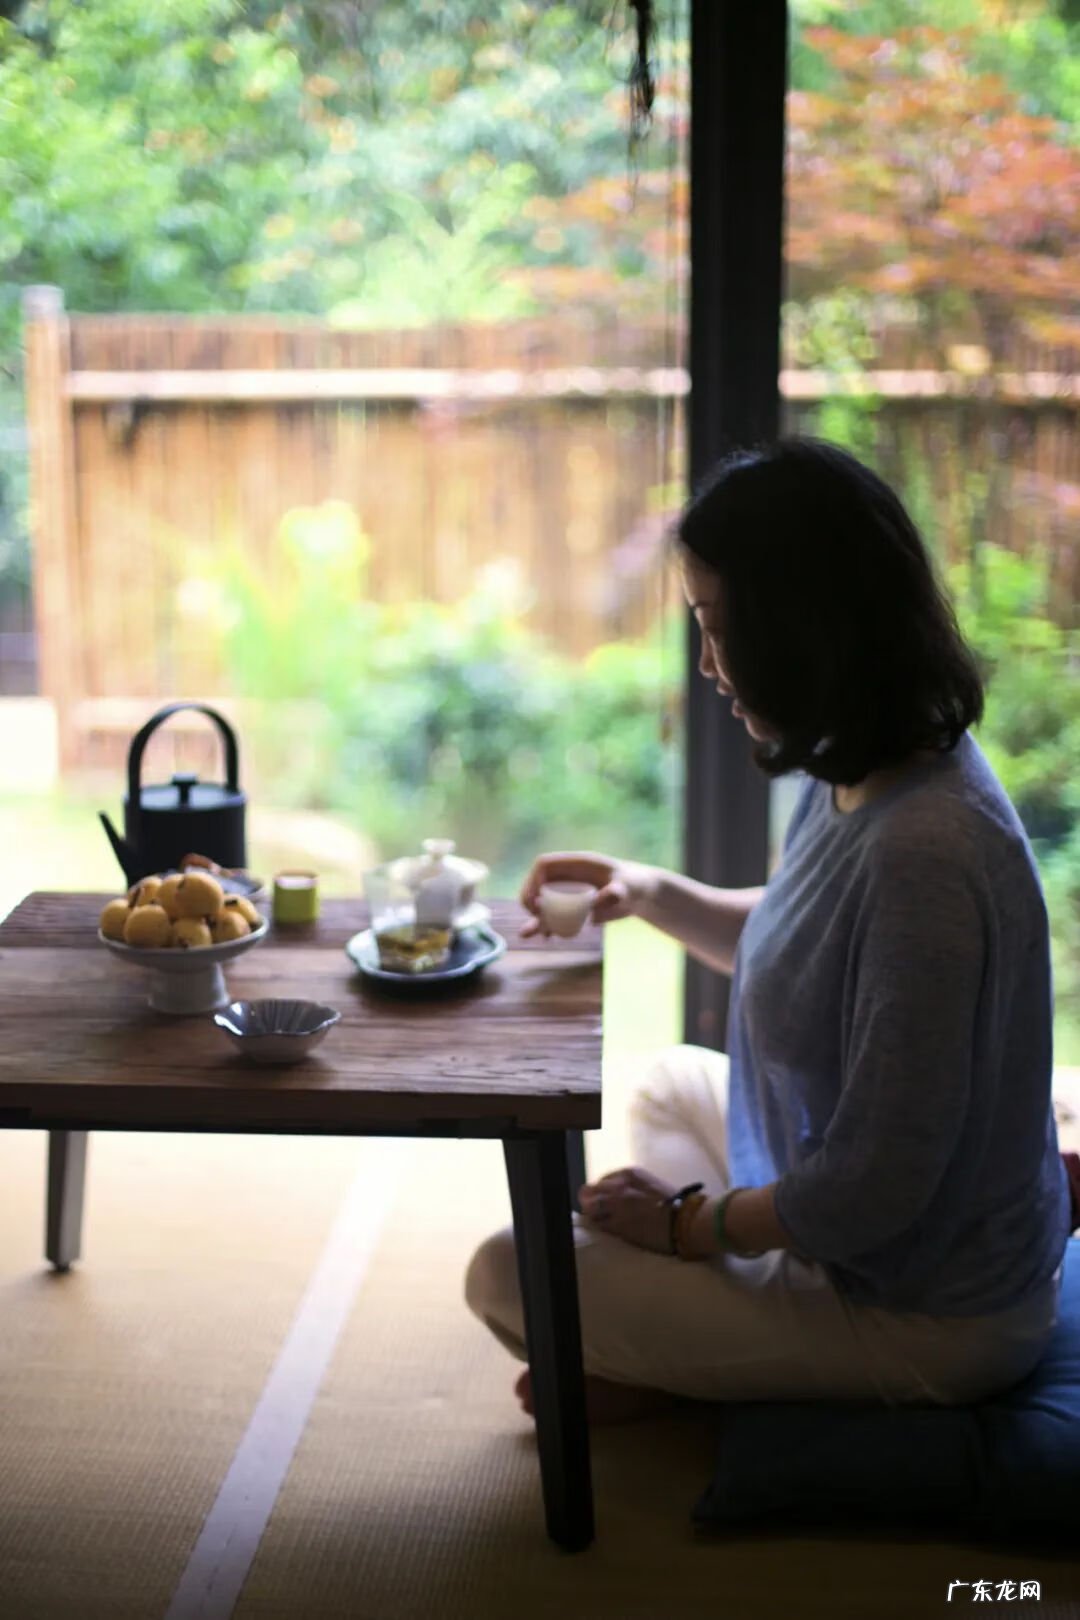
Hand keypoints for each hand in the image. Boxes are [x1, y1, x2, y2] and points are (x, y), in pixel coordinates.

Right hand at [518, 850, 655, 937]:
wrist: (642, 894)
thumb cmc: (635, 885)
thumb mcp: (628, 888)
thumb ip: (614, 892)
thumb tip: (599, 902)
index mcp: (577, 864)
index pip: (544, 864)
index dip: (534, 878)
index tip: (535, 898)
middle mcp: (569, 876)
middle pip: (538, 883)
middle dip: (530, 899)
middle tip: (535, 916)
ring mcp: (569, 891)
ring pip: (544, 902)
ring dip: (536, 917)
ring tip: (527, 933)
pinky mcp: (574, 907)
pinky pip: (554, 915)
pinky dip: (549, 925)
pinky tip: (548, 936)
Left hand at [578, 1166, 677, 1253]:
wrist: (685, 1220)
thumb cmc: (674, 1201)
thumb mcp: (650, 1183)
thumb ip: (631, 1184)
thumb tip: (615, 1190)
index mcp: (629, 1174)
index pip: (601, 1180)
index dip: (599, 1189)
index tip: (600, 1195)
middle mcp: (619, 1187)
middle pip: (589, 1192)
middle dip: (588, 1199)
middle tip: (590, 1207)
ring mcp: (617, 1207)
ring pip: (591, 1209)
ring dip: (592, 1213)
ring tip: (596, 1218)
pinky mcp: (619, 1226)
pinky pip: (600, 1224)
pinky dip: (599, 1225)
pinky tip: (604, 1227)